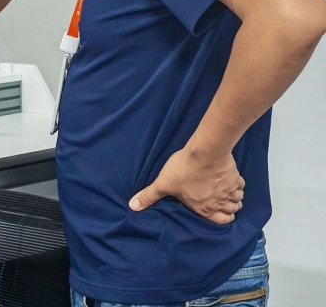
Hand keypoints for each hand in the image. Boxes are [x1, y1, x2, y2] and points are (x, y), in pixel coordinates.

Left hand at [129, 148, 244, 224]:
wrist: (205, 153)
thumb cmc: (184, 170)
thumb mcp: (163, 184)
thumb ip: (149, 196)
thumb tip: (132, 206)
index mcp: (205, 209)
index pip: (221, 222)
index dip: (221, 219)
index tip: (219, 214)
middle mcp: (220, 203)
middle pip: (232, 211)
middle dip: (228, 209)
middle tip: (222, 202)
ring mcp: (230, 190)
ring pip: (238, 199)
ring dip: (234, 198)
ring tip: (226, 192)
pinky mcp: (235, 176)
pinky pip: (241, 185)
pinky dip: (238, 185)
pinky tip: (232, 180)